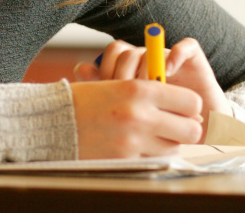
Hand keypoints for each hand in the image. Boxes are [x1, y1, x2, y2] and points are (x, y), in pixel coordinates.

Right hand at [69, 79, 202, 158]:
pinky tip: (137, 145)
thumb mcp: (119, 84)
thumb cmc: (87, 100)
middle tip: (175, 125)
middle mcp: (140, 115)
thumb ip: (153, 92)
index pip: (191, 102)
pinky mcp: (126, 159)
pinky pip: (155, 160)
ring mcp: (134, 140)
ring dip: (168, 142)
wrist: (53, 122)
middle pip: (192, 129)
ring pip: (175, 147)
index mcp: (139, 89)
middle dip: (187, 128)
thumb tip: (191, 110)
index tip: (181, 108)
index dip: (190, 106)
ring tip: (151, 135)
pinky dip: (151, 154)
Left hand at [74, 38, 230, 130]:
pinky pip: (185, 46)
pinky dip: (175, 55)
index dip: (108, 67)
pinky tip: (168, 72)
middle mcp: (148, 60)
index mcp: (131, 68)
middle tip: (128, 93)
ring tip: (148, 88)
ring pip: (150, 49)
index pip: (112, 54)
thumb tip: (81, 68)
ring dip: (146, 67)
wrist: (200, 129)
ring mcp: (169, 58)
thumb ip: (106, 89)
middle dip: (125, 72)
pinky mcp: (193, 59)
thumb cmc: (162, 122)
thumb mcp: (132, 112)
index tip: (108, 90)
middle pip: (128, 52)